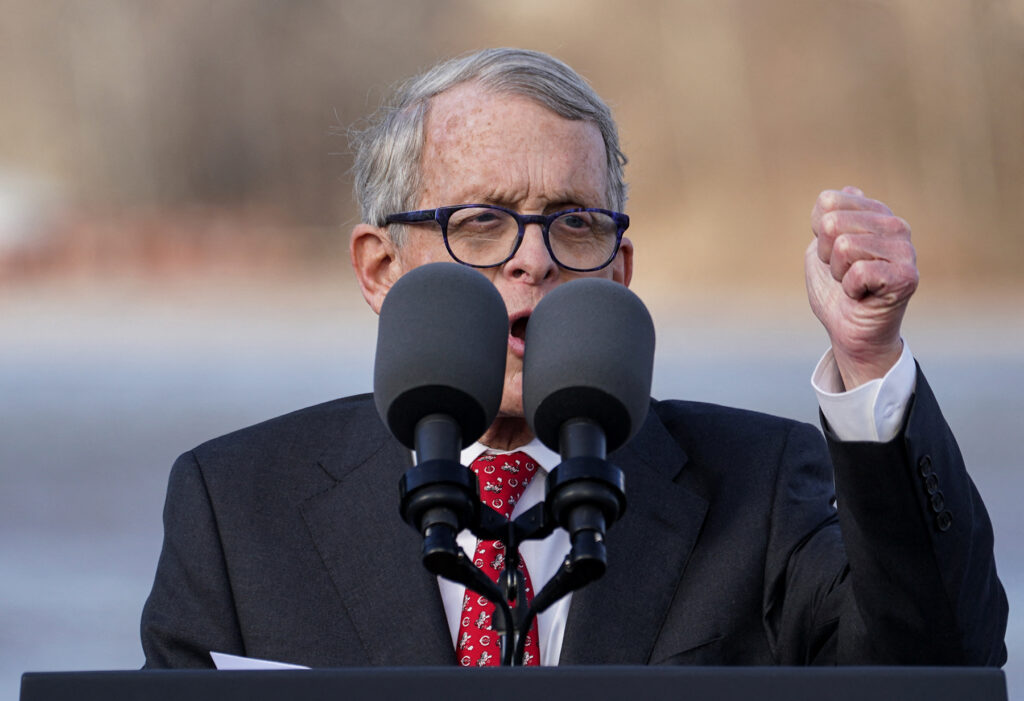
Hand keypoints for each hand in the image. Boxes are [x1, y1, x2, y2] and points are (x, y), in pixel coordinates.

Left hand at [805, 186, 917, 388]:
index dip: (817, 234)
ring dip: (838, 273)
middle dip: (826, 255)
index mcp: (875, 213)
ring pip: (844, 246)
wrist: (849, 331)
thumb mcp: (821, 249)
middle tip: (843, 273)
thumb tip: (849, 189)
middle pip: (832, 223)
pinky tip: (863, 295)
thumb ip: (828, 218)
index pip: (827, 201)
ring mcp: (905, 250)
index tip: (831, 254)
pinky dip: (851, 289)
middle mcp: (896, 225)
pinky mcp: (907, 276)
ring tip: (853, 285)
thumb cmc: (836, 292)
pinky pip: (859, 270)